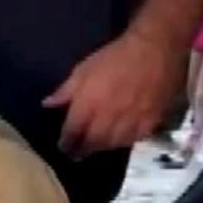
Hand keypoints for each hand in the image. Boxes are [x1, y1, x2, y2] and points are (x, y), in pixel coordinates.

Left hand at [44, 29, 186, 157]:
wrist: (154, 48)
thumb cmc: (114, 57)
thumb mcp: (83, 70)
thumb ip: (65, 91)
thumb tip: (47, 104)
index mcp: (88, 105)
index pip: (73, 132)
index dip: (67, 143)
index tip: (63, 147)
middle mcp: (108, 117)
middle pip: (93, 142)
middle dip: (83, 150)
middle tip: (77, 154)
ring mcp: (131, 120)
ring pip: (114, 143)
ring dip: (103, 147)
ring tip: (97, 146)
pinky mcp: (152, 119)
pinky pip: (136, 138)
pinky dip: (126, 141)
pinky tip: (121, 139)